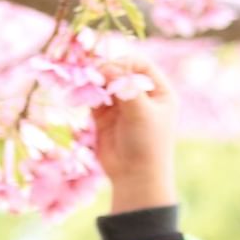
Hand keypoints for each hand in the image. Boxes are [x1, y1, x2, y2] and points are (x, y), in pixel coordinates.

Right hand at [92, 59, 177, 213]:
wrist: (135, 177)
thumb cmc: (147, 144)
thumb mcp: (141, 111)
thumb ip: (125, 87)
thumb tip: (106, 66)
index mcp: (159, 92)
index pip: (141, 65)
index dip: (124, 62)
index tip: (109, 67)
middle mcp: (141, 95)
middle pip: (120, 71)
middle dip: (105, 71)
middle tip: (92, 74)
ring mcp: (122, 106)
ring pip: (104, 84)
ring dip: (93, 82)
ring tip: (84, 84)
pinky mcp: (104, 117)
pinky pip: (94, 98)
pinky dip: (86, 94)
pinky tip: (80, 94)